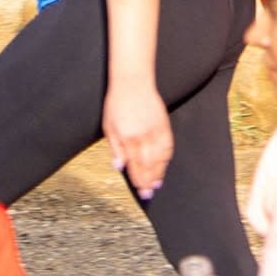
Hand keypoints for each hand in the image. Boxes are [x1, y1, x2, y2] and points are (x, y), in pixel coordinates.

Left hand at [103, 79, 171, 200]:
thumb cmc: (117, 103)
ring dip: (159, 171)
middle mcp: (143, 136)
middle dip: (149, 180)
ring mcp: (155, 130)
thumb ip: (115, 148)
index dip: (138, 179)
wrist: (133, 82)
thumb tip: (119, 166)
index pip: (134, 164)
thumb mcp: (108, 127)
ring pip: (160, 157)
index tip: (140, 191)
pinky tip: (165, 163)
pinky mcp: (164, 123)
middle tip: (149, 193)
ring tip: (158, 183)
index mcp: (127, 137)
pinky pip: (168, 145)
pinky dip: (167, 157)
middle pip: (149, 164)